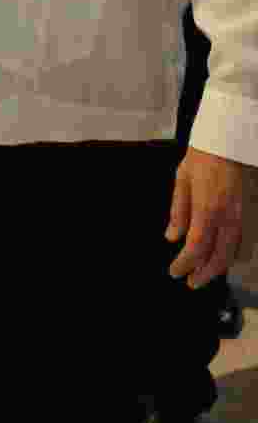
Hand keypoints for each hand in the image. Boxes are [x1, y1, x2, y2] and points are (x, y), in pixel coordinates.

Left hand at [166, 147, 247, 287]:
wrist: (229, 141)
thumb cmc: (202, 157)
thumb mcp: (182, 180)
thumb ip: (179, 212)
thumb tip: (172, 238)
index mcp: (207, 209)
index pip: (195, 248)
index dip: (184, 264)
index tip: (174, 272)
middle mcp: (228, 217)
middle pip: (219, 258)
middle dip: (204, 274)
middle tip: (191, 282)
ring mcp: (243, 216)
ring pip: (236, 253)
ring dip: (220, 266)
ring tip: (205, 271)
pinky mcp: (251, 213)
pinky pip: (246, 242)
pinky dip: (234, 254)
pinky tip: (223, 254)